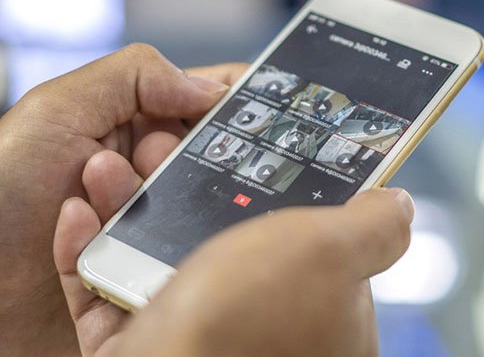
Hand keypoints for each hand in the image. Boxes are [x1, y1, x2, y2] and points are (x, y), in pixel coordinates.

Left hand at [0, 43, 246, 355]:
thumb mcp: (55, 109)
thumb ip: (134, 77)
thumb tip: (212, 88)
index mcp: (130, 125)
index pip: (206, 102)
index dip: (238, 102)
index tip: (263, 109)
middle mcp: (145, 173)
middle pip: (214, 158)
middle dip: (192, 156)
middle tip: (151, 157)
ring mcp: (147, 226)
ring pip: (197, 212)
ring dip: (153, 202)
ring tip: (98, 191)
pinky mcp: (147, 274)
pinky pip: (172, 262)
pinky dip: (136, 247)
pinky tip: (90, 234)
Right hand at [54, 148, 412, 356]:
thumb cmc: (245, 319)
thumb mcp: (329, 253)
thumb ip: (373, 227)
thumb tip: (398, 202)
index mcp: (324, 318)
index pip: (313, 246)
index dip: (288, 195)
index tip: (250, 155)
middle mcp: (265, 334)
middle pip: (229, 244)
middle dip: (192, 193)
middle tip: (164, 148)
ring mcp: (201, 342)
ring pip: (162, 261)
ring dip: (133, 208)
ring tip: (115, 166)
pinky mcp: (141, 350)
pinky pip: (109, 291)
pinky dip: (92, 249)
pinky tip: (83, 214)